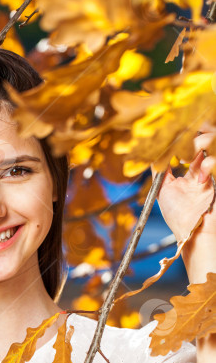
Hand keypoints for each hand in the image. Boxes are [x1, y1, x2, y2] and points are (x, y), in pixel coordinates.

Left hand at [151, 123, 215, 243]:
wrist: (194, 232)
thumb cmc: (179, 217)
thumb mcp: (163, 191)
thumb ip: (160, 172)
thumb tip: (153, 153)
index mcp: (193, 172)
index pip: (193, 145)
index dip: (187, 135)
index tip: (177, 130)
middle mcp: (206, 169)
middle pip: (207, 139)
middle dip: (197, 134)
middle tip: (186, 134)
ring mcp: (214, 173)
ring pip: (213, 142)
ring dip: (202, 144)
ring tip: (191, 155)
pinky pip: (215, 160)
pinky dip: (207, 164)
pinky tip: (201, 176)